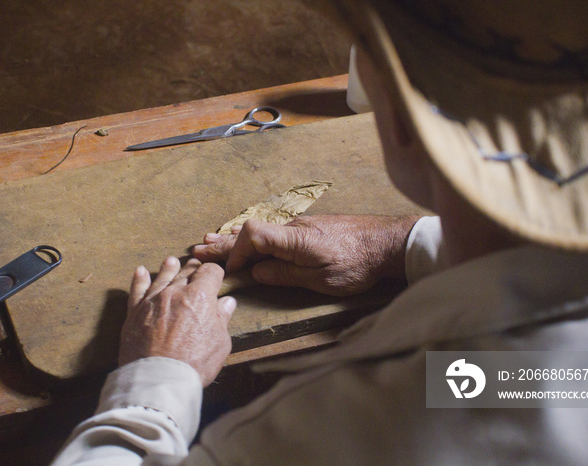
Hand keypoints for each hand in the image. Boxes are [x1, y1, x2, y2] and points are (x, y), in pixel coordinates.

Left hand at [119, 257, 236, 386]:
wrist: (160, 379)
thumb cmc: (194, 363)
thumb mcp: (220, 342)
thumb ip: (222, 318)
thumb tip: (227, 302)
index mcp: (199, 296)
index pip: (210, 272)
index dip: (215, 273)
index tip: (216, 277)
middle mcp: (175, 292)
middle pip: (186, 272)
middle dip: (194, 268)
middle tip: (196, 266)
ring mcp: (153, 301)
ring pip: (162, 277)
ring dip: (168, 268)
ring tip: (171, 261)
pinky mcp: (135, 312)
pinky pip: (137, 289)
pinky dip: (139, 279)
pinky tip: (141, 271)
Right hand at [193, 215, 418, 296]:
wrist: (388, 242)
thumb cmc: (358, 263)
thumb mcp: (321, 279)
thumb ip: (286, 274)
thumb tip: (258, 272)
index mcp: (294, 239)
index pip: (252, 235)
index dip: (235, 251)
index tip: (231, 271)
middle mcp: (293, 227)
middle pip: (250, 231)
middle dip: (224, 243)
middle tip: (199, 249)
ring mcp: (300, 225)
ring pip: (260, 230)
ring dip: (235, 238)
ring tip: (212, 241)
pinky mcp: (309, 228)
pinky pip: (273, 231)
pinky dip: (253, 236)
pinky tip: (245, 237)